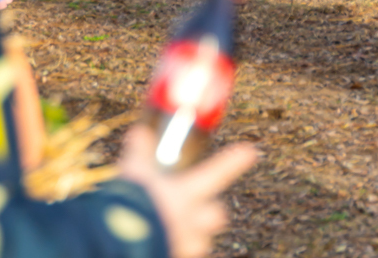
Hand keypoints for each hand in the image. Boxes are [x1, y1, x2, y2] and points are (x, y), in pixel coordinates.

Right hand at [117, 124, 258, 257]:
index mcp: (188, 193)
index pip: (218, 172)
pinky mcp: (178, 257)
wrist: (126, 240)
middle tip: (202, 207)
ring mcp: (188, 245)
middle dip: (213, 211)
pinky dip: (177, 249)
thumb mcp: (135, 173)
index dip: (235, 161)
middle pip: (218, 215)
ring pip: (202, 241)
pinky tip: (164, 244)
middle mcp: (194, 220)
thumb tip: (141, 132)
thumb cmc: (134, 205)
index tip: (251, 151)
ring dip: (194, 236)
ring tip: (178, 231)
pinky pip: (183, 253)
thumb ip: (140, 152)